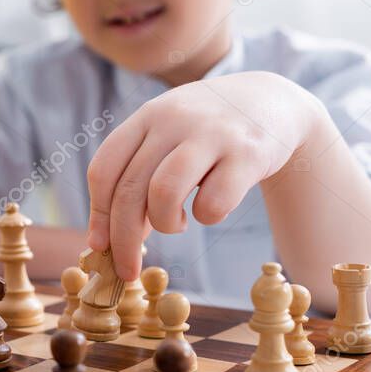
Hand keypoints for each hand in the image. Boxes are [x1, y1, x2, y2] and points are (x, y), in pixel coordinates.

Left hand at [86, 71, 324, 280]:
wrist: (273, 101)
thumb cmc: (207, 134)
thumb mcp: (168, 139)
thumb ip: (139, 178)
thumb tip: (109, 238)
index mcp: (147, 117)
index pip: (104, 169)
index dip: (98, 214)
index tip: (99, 245)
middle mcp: (174, 120)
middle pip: (129, 190)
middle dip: (123, 240)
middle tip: (126, 270)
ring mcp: (211, 134)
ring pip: (163, 193)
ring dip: (164, 223)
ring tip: (177, 222)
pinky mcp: (247, 154)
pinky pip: (212, 203)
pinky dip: (207, 216)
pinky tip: (212, 205)